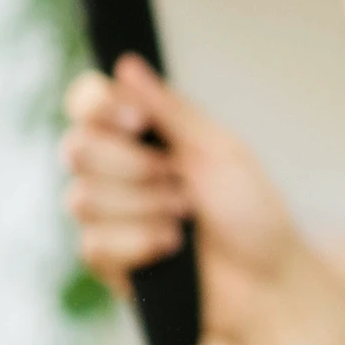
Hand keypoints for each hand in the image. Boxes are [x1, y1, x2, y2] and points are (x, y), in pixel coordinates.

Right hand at [62, 57, 304, 344]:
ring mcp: (107, 216)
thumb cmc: (253, 212)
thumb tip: (126, 64)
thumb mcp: (220, 151)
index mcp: (141, 136)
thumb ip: (170, 112)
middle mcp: (114, 170)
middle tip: (180, 181)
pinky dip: (141, 242)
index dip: (99, 107)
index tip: (138, 123)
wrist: (269, 280)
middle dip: (134, 167)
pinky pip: (94, 243)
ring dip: (145, 207)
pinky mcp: (108, 259)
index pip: (85, 102)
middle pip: (75, 149)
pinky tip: (173, 248)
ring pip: (82, 199)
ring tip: (186, 217)